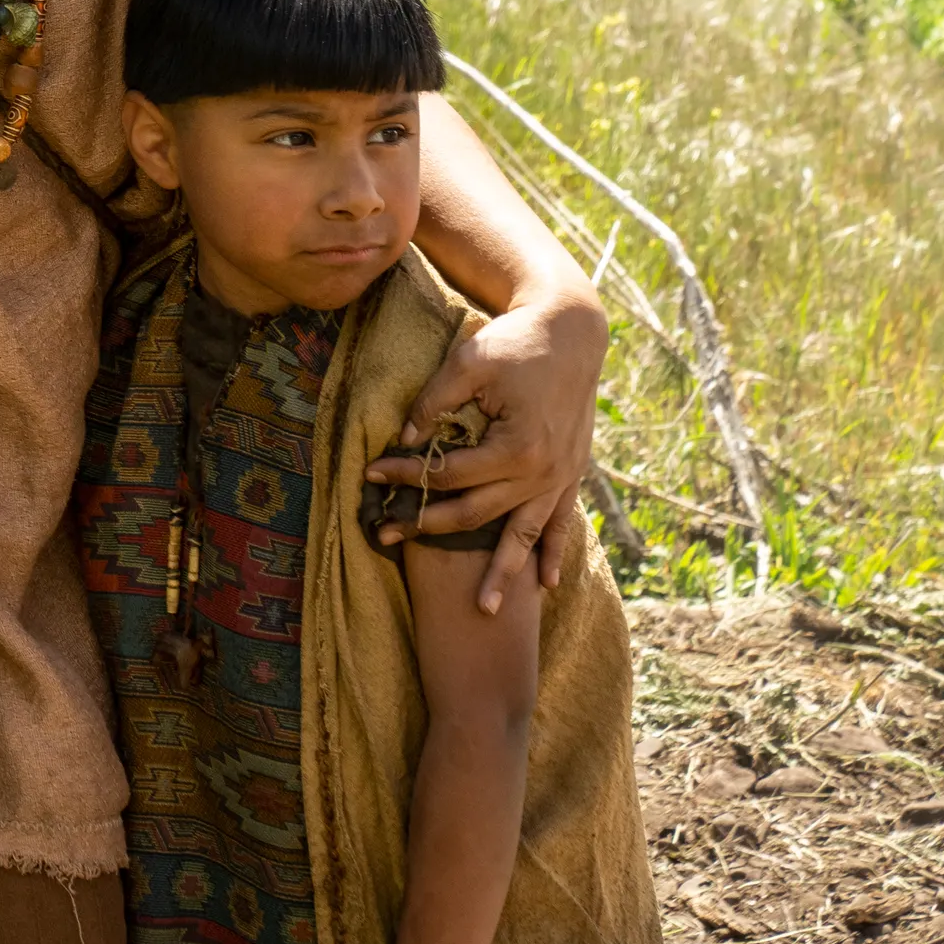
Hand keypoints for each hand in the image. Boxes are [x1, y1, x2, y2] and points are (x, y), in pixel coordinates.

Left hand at [367, 289, 609, 610]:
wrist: (572, 332)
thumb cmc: (514, 343)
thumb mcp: (466, 363)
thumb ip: (434, 403)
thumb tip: (406, 439)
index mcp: (515, 448)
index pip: (447, 473)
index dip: (405, 475)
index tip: (370, 474)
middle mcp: (542, 473)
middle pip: (477, 512)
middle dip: (429, 527)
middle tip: (386, 540)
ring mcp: (561, 478)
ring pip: (524, 535)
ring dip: (502, 572)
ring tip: (482, 610)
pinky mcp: (573, 474)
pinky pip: (562, 523)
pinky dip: (554, 554)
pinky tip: (544, 585)